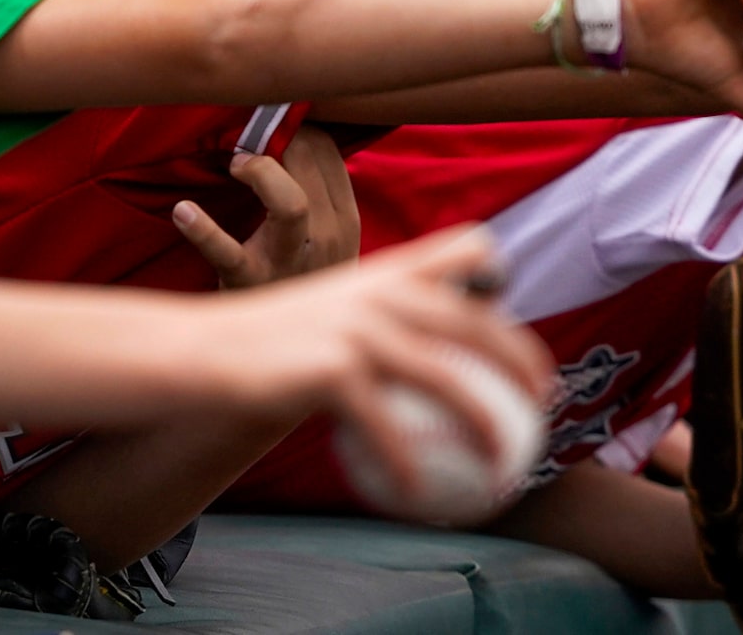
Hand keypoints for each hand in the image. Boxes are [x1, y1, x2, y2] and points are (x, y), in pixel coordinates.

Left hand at [174, 125, 361, 288]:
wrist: (284, 350)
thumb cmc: (298, 278)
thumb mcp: (326, 240)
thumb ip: (317, 192)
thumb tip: (293, 130)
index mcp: (346, 222)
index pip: (330, 154)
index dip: (297, 128)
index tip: (271, 123)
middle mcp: (326, 239)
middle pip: (310, 166)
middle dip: (278, 138)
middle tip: (248, 139)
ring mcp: (288, 261)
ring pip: (291, 204)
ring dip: (262, 172)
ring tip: (235, 164)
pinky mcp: (249, 283)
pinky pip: (227, 252)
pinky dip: (203, 229)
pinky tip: (183, 209)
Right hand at [204, 227, 553, 490]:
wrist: (201, 351)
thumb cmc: (268, 342)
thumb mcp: (327, 309)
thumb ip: (376, 317)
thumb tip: (423, 357)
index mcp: (383, 269)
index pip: (464, 248)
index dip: (500, 279)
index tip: (515, 324)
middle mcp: (378, 290)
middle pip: (474, 320)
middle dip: (519, 359)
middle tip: (541, 404)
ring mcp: (357, 327)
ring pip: (445, 377)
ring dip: (483, 424)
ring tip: (501, 462)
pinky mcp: (333, 369)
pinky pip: (388, 428)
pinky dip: (407, 464)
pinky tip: (417, 495)